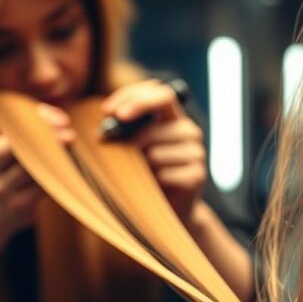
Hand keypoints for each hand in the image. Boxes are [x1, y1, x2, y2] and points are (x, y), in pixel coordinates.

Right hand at [0, 100, 74, 254]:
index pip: (1, 120)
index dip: (27, 112)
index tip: (50, 112)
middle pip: (13, 142)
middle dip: (41, 130)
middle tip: (65, 124)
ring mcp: (1, 188)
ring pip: (30, 163)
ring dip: (54, 150)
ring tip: (69, 139)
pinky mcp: (20, 205)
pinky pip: (42, 184)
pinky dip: (56, 171)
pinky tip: (67, 162)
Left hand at [102, 79, 206, 221]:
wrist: (169, 208)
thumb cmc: (146, 172)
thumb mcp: (134, 145)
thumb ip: (125, 129)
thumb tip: (106, 125)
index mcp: (175, 117)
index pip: (161, 94)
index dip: (134, 98)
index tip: (108, 111)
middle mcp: (190, 131)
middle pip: (152, 128)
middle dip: (126, 140)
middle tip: (110, 150)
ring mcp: (196, 153)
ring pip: (154, 154)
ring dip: (140, 167)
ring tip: (143, 176)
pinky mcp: (196, 176)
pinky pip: (163, 174)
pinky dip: (152, 183)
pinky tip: (155, 187)